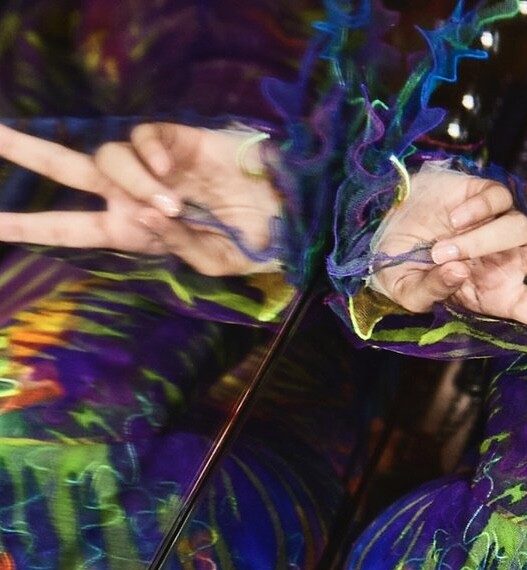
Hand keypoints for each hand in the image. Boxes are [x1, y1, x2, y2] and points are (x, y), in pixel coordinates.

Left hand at [0, 122, 282, 275]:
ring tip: (174, 209)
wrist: (289, 217)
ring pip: (108, 158)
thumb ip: (170, 243)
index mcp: (131, 231)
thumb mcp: (209, 263)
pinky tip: (172, 179)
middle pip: (65, 167)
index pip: (67, 228)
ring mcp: (151, 164)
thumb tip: (143, 215)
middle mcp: (132, 194)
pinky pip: (140, 139)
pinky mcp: (174, 139)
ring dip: (134, 185)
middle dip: (24, 150)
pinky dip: (149, 159)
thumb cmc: (253, 247)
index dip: (27, 227)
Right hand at [368, 167, 526, 348]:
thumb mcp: (409, 294)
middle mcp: (512, 260)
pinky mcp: (489, 192)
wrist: (378, 230)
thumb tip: (460, 272)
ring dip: (479, 240)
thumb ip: (434, 289)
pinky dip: (471, 212)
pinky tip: (447, 219)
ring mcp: (503, 225)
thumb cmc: (397, 272)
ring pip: (518, 226)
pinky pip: (495, 198)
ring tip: (443, 248)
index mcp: (502, 296)